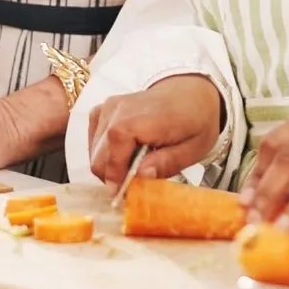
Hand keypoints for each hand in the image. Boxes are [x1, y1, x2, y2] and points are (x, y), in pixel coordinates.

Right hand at [87, 74, 222, 185]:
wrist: (190, 92)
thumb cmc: (195, 120)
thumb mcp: (193, 148)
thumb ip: (167, 163)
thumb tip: (142, 175)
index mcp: (140, 118)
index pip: (113, 154)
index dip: (116, 179)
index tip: (126, 196)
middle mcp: (117, 110)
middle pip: (99, 157)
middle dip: (114, 177)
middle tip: (134, 186)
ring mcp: (107, 108)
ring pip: (94, 152)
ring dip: (111, 166)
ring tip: (136, 165)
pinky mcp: (102, 110)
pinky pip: (94, 141)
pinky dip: (106, 154)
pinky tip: (126, 154)